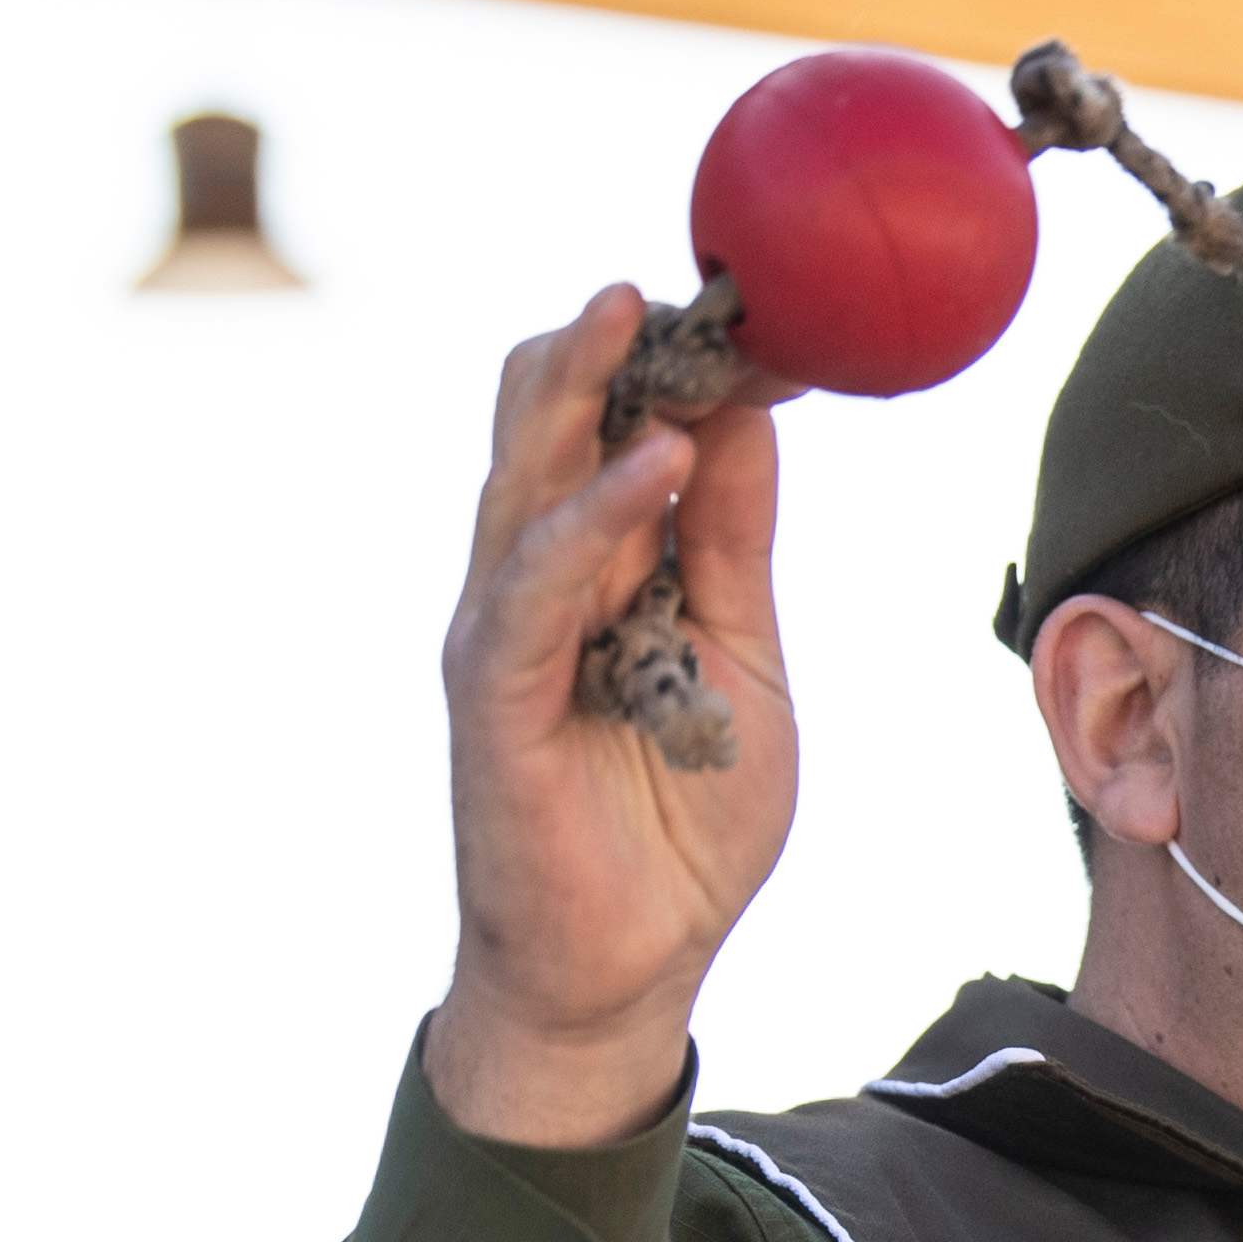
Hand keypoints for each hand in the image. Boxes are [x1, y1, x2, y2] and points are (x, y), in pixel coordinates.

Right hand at [427, 286, 799, 1145]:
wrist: (628, 971)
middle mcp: (533, 586)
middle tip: (662, 270)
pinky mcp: (493, 697)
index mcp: (594, 571)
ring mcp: (504, 636)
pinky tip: (650, 466)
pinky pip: (534, 588)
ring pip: (523, 484)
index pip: (607, 433)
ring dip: (576, 395)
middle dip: (596, 345)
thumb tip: (749, 421)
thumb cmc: (679, 826)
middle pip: (543, 430)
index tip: (735, 296)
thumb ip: (731, 549)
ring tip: (632, 316)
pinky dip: (590, 521)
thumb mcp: (742, 661)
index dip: (661, 362)